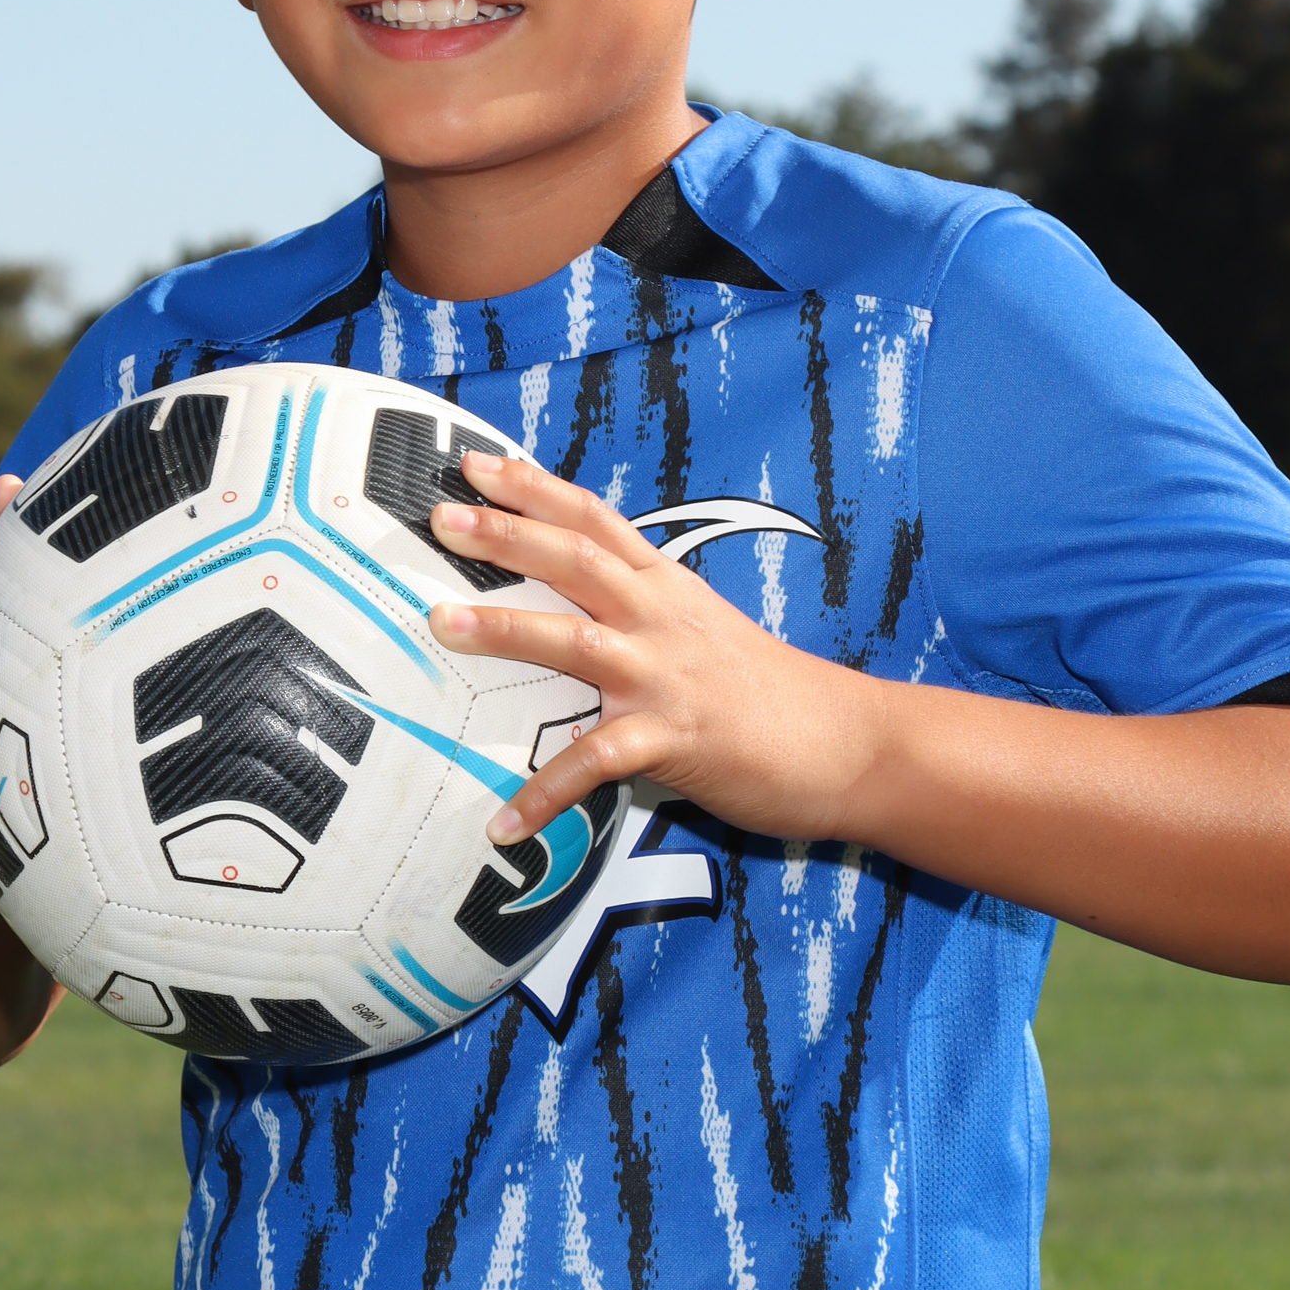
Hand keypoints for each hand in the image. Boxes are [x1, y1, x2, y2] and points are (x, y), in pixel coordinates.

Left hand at [426, 450, 858, 845]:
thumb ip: (643, 616)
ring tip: (443, 624)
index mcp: (668, 588)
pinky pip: (596, 765)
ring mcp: (667, 677)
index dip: (533, 487)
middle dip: (505, 533)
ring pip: (575, 640)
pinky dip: (546, 794)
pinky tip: (501, 824)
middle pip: (575, 558)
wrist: (847, 745)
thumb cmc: (770, 695)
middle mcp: (662, 620)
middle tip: (441, 517)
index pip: (594, 519)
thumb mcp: (703, 633)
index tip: (475, 465)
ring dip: (505, 628)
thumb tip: (575, 614)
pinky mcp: (676, 741)